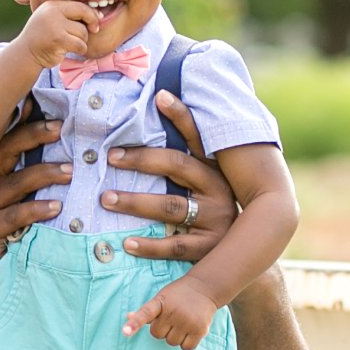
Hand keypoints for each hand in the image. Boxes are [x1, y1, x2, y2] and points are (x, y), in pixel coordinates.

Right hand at [0, 115, 67, 280]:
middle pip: (6, 152)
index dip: (23, 122)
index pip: (7, 142)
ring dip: (44, 173)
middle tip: (61, 128)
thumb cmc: (18, 247)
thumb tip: (79, 164)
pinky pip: (13, 216)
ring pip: (13, 183)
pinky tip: (57, 208)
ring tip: (71, 171)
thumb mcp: (31, 212)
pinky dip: (35, 209)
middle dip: (32, 135)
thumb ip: (43, 189)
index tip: (43, 104)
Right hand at [16, 0, 98, 68]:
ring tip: (69, 44)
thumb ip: (70, 15)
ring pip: (83, 32)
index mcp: (52, 5)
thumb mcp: (52, 20)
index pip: (79, 6)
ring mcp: (55, 26)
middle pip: (84, 16)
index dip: (91, 14)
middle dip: (89, 26)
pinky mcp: (58, 40)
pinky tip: (68, 50)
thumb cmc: (43, 37)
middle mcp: (52, 12)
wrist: (25, 53)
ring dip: (81, 41)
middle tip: (90, 33)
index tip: (96, 22)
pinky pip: (80, 44)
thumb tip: (99, 15)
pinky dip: (79, 49)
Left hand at [106, 93, 234, 262]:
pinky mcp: (208, 247)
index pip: (197, 137)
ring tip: (106, 199)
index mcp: (215, 169)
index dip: (180, 115)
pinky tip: (127, 243)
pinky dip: (150, 245)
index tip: (160, 96)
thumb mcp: (205, 185)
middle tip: (111, 157)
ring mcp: (215, 219)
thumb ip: (184, 164)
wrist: (243, 253)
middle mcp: (218, 189)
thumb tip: (154, 121)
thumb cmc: (211, 211)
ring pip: (171, 206)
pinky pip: (175, 246)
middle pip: (178, 166)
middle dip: (142, 159)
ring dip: (135, 202)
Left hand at [124, 275, 221, 349]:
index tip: (125, 332)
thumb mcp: (161, 298)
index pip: (145, 313)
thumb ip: (146, 310)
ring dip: (175, 336)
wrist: (205, 288)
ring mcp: (187, 321)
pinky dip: (186, 343)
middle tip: (172, 317)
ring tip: (182, 322)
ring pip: (171, 342)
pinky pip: (186, 347)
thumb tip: (128, 316)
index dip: (135, 323)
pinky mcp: (199, 330)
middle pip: (157, 335)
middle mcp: (173, 311)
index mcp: (160, 302)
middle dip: (163, 329)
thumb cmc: (178, 295)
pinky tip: (190, 330)